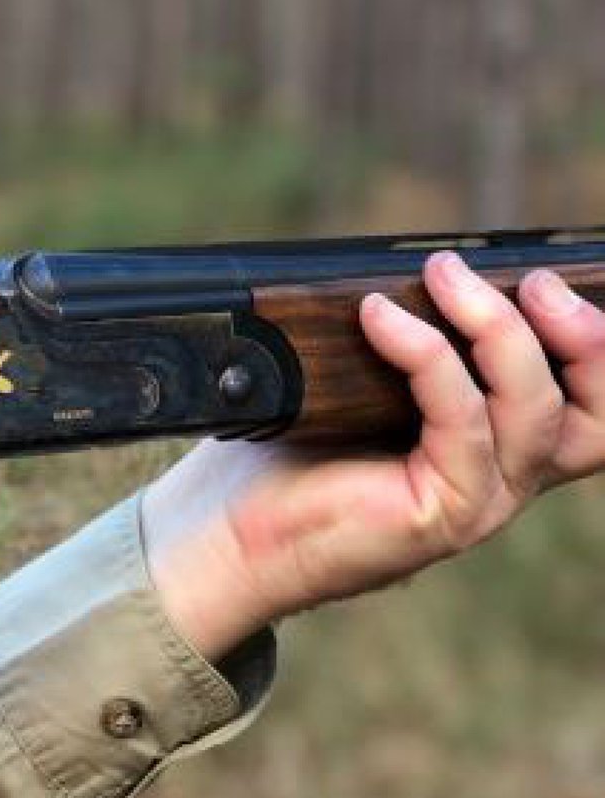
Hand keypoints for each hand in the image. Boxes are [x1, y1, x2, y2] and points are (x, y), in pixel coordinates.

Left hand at [143, 253, 604, 657]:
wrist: (230, 532)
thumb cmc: (286, 456)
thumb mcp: (359, 384)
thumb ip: (410, 343)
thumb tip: (431, 265)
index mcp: (494, 446)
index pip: (587, 401)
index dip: (596, 343)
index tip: (560, 277)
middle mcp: (503, 478)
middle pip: (596, 415)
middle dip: (586, 337)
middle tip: (535, 280)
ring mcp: (480, 500)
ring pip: (535, 409)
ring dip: (497, 328)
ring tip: (445, 275)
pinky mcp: (444, 513)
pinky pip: (461, 420)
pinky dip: (426, 356)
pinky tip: (379, 317)